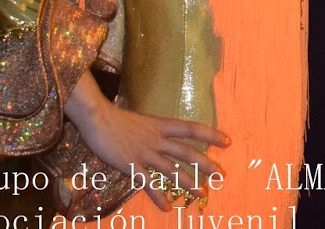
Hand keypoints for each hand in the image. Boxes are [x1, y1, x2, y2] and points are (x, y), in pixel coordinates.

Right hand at [65, 73, 226, 210]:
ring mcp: (144, 153)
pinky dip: (158, 196)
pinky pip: (147, 183)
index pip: (192, 129)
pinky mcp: (130, 165)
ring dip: (188, 183)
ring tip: (202, 194)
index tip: (227, 141)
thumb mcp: (142, 120)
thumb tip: (163, 137)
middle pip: (187, 152)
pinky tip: (167, 207)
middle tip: (222, 175)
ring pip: (172, 170)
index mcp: (161, 125)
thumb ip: (154, 131)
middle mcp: (157, 139)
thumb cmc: (116, 118)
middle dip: (206, 164)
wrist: (96, 117)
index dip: (211, 135)